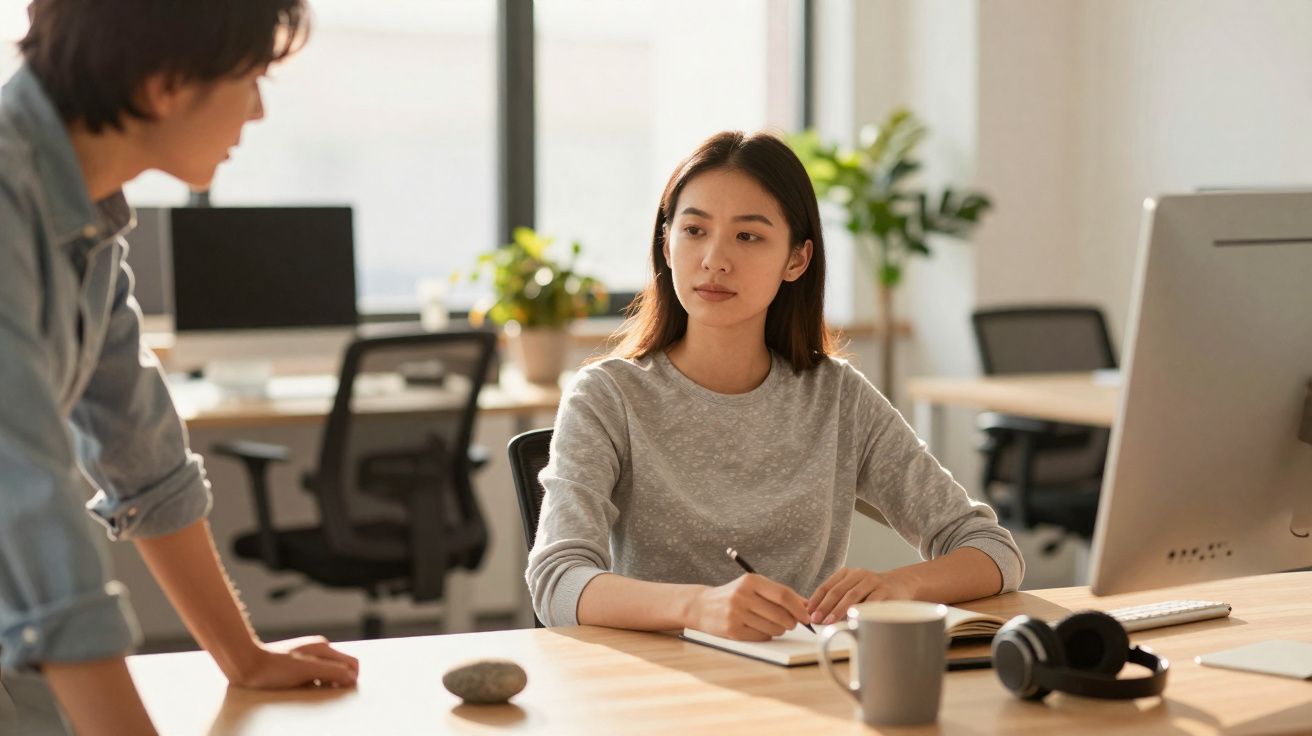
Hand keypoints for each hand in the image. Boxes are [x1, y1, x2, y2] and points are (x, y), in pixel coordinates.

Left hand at [228, 636, 359, 688]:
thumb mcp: (306, 671)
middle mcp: (319, 649)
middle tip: (321, 693)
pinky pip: (316, 677)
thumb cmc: (273, 668)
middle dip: (338, 682)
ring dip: (325, 685)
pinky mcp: (299, 665)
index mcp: (324, 647)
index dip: (352, 679)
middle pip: (342, 669)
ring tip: (308, 691)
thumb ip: (332, 671)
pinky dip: (314, 685)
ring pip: (329, 674)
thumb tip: (352, 677)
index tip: (341, 693)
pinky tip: (301, 689)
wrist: (246, 665)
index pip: (352, 663)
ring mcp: (309, 657)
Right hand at [687, 573, 810, 640]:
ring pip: (774, 628)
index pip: (783, 595)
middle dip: (792, 622)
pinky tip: (758, 628)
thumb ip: (778, 594)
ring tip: (771, 624)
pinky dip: (766, 635)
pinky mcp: (732, 631)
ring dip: (779, 629)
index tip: (807, 616)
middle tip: (791, 623)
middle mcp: (742, 595)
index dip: (799, 607)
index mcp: (750, 581)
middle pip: (781, 614)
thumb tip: (806, 605)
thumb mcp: (753, 587)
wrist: (702, 606)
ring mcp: (736, 614)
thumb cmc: (734, 596)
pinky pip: (762, 637)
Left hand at [807, 567, 914, 625]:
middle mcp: (859, 575)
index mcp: (847, 573)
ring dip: (839, 609)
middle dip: (825, 606)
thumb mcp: (854, 590)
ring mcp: (873, 582)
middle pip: (838, 591)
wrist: (901, 584)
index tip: (808, 612)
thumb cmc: (872, 592)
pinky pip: (871, 602)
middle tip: (816, 619)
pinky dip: (861, 611)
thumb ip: (838, 599)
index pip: (827, 586)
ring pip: (853, 595)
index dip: (816, 600)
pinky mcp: (886, 592)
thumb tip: (816, 615)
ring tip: (830, 621)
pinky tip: (853, 619)